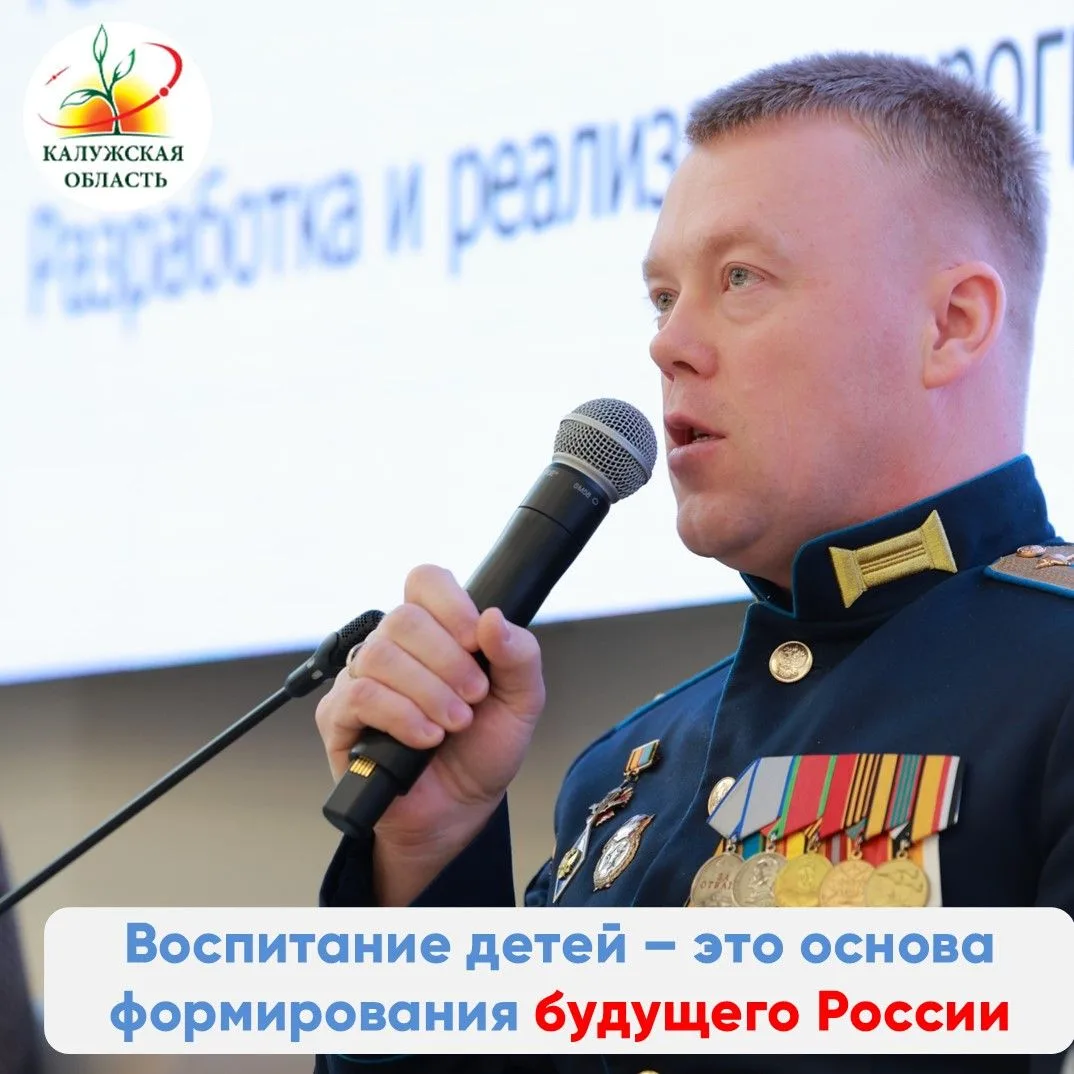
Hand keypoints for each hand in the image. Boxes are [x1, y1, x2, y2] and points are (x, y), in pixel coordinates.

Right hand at [315, 564, 545, 902]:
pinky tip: (425, 737)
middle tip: (475, 697)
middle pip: (404, 618)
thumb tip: (493, 617)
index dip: (451, 604)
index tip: (475, 641)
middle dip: (448, 661)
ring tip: (454, 724)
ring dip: (428, 692)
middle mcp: (393, 647)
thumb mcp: (521, 701)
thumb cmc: (483, 750)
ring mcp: (361, 678)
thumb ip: (519, 655)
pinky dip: (401, 716)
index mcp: (435, 631)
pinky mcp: (339, 717)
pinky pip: (359, 695)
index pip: (425, 582)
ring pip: (380, 656)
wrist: (459, 810)